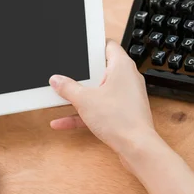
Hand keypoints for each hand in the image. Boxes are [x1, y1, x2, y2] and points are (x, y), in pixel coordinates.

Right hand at [49, 40, 157, 162]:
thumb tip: (57, 80)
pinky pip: (101, 108)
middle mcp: (127, 78)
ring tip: (61, 97)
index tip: (79, 48)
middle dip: (82, 75)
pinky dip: (85, 113)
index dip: (93, 45)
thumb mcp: (85, 100)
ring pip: (100, 91)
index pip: (108, 45)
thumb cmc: (120, 119)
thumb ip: (68, 88)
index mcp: (122, 66)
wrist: (136, 147)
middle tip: (66, 75)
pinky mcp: (123, 112)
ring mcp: (126, 96)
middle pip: (101, 69)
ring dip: (81, 96)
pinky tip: (62, 122)